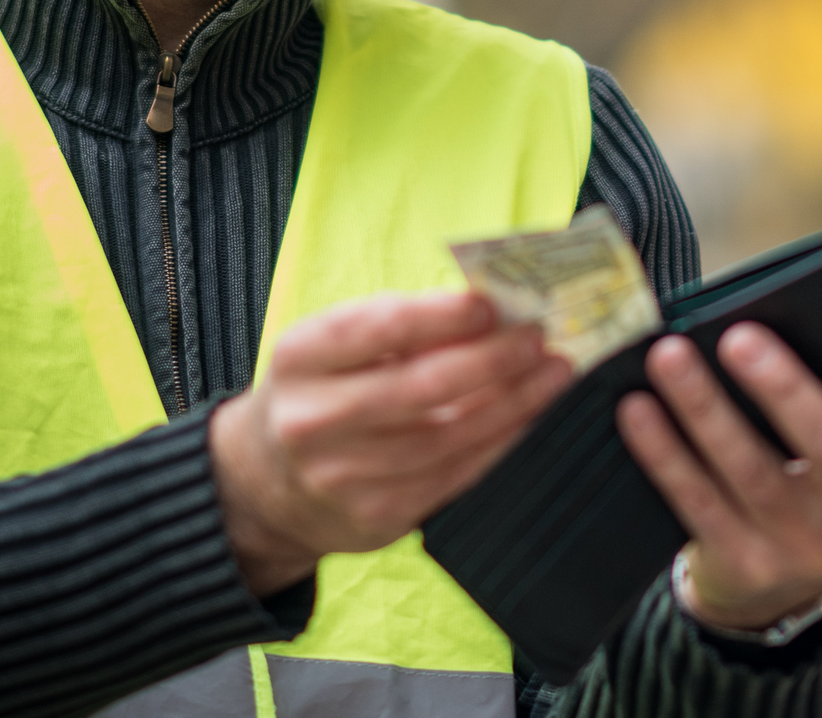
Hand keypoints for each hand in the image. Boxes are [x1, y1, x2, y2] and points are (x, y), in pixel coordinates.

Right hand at [210, 291, 572, 594]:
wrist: (268, 484)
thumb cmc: (318, 393)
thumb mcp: (331, 348)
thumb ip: (397, 326)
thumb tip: (489, 309)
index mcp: (300, 359)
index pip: (376, 330)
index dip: (440, 316)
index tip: (491, 304)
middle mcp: (315, 420)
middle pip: (420, 388)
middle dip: (492, 360)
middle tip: (537, 338)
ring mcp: (345, 477)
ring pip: (448, 437)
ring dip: (513, 403)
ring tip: (552, 372)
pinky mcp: (379, 517)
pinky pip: (456, 476)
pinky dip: (501, 443)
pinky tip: (530, 418)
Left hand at [617, 324, 821, 630]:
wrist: (781, 581)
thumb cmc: (811, 469)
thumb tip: (771, 308)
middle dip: (783, 388)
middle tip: (737, 337)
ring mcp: (806, 547)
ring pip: (752, 472)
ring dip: (705, 408)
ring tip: (669, 356)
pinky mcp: (746, 563)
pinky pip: (698, 502)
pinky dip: (664, 451)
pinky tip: (637, 408)